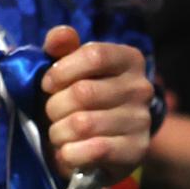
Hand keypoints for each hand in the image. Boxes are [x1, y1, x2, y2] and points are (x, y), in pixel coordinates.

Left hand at [41, 26, 153, 180]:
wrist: (97, 141)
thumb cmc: (76, 96)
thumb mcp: (67, 66)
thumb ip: (62, 47)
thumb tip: (61, 35)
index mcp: (127, 59)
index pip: (94, 55)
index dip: (62, 70)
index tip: (47, 84)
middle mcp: (141, 88)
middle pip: (83, 92)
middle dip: (53, 106)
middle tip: (51, 113)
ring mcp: (142, 120)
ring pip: (83, 124)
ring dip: (58, 132)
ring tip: (58, 133)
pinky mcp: (137, 150)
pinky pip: (94, 150)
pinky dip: (70, 153)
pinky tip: (67, 152)